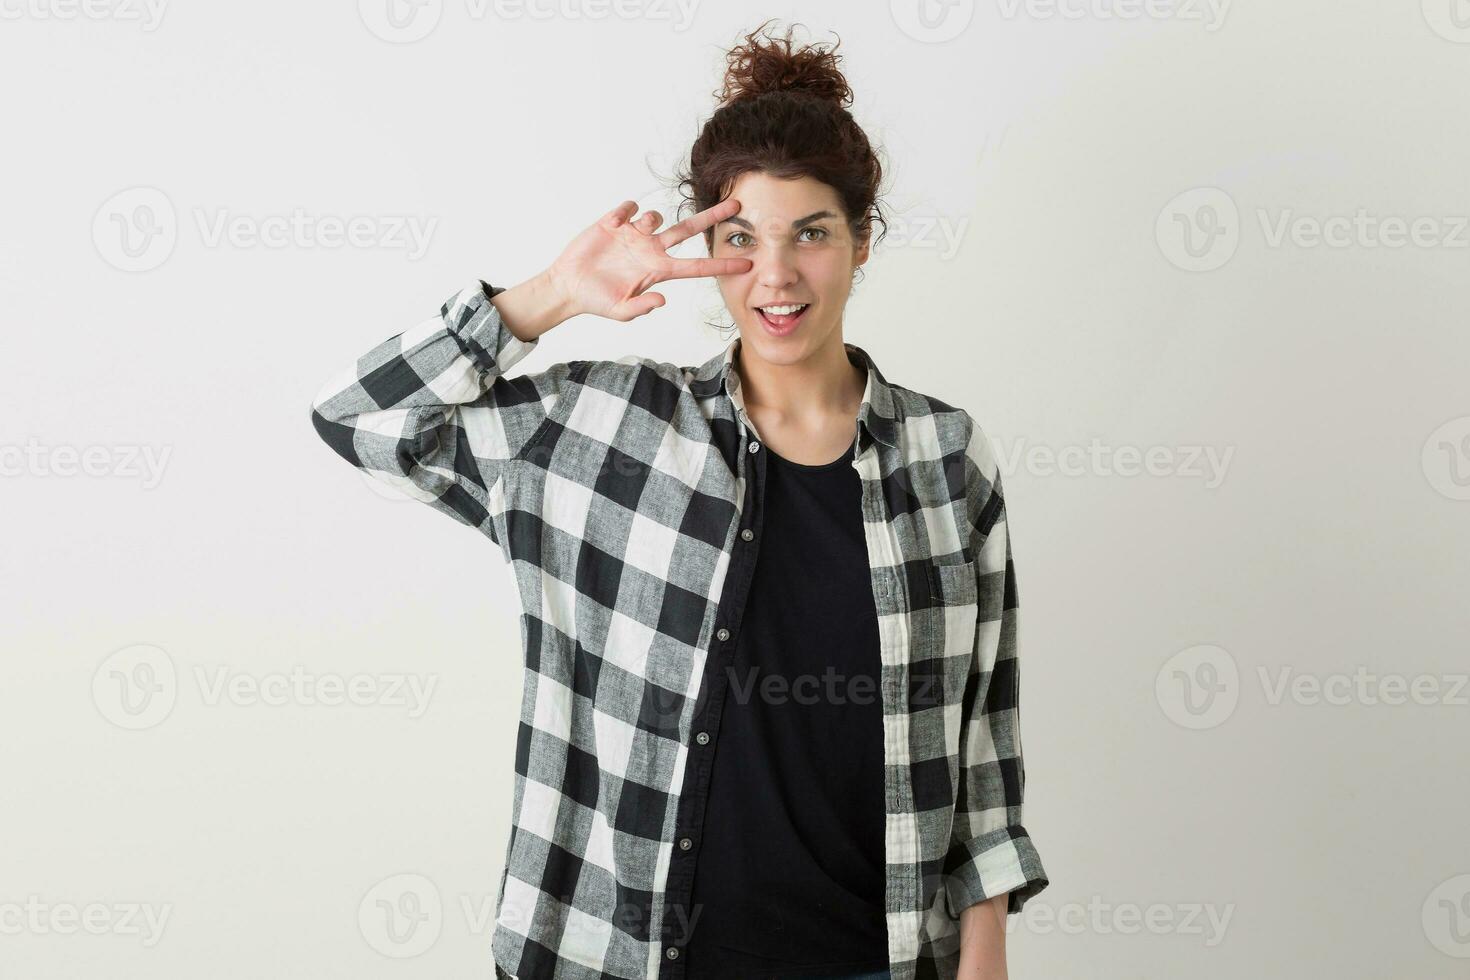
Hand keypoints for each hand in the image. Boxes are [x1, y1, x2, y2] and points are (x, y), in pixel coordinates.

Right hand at [543, 198, 753, 321]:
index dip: (721, 265)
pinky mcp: (615, 223)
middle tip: (737, 204)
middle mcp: (651, 250)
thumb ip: (642, 307)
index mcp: (657, 271)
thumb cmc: (596, 301)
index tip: (746, 264)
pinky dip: (625, 212)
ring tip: (632, 231)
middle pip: (688, 230)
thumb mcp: (620, 311)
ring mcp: (634, 235)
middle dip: (712, 217)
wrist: (568, 286)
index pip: (696, 267)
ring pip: (656, 216)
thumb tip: (663, 300)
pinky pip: (629, 208)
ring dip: (650, 219)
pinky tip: (614, 224)